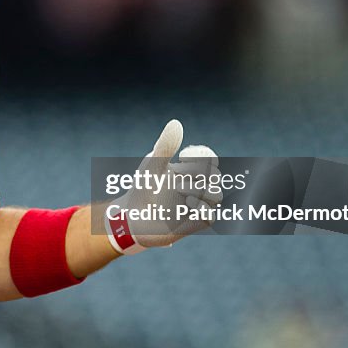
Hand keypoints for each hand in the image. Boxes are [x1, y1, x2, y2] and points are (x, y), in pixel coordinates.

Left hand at [105, 119, 222, 253]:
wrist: (131, 217)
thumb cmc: (142, 188)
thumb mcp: (152, 166)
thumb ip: (165, 146)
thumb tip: (176, 123)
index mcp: (189, 171)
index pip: (209, 159)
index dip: (204, 155)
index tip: (183, 155)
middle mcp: (196, 187)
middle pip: (215, 175)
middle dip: (200, 172)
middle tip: (179, 172)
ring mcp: (196, 206)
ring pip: (216, 195)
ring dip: (202, 190)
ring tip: (181, 190)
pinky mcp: (192, 223)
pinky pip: (210, 217)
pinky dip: (203, 209)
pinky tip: (187, 203)